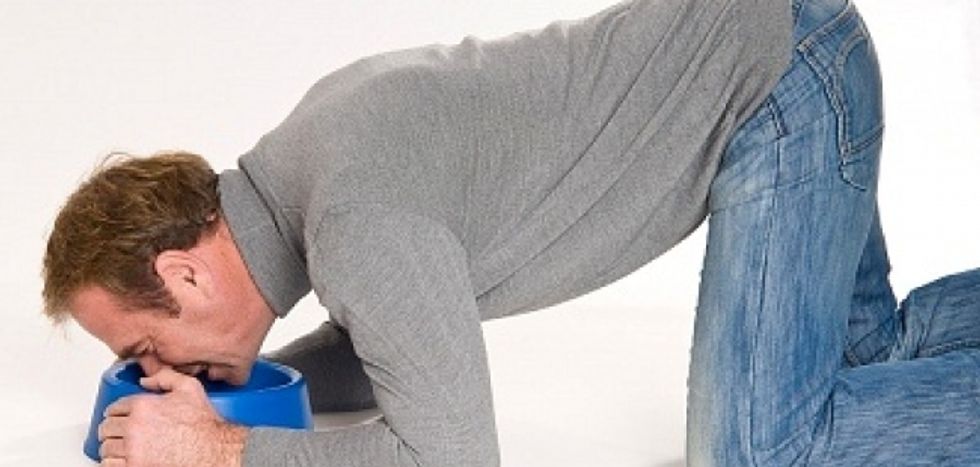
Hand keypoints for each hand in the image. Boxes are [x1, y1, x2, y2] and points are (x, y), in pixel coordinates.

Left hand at [97, 367, 247, 466]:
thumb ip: (165, 378)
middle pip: (107, 428)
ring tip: (120, 448)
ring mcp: (133, 450)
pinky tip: (122, 460)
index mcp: (143, 406)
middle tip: (117, 433)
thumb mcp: (190, 389)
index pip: (114, 408)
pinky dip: (113, 463)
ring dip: (112, 447)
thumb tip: (145, 380)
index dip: (116, 412)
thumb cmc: (203, 424)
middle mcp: (134, 427)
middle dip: (111, 430)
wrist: (213, 451)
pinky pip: (110, 465)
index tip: (118, 417)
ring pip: (106, 448)